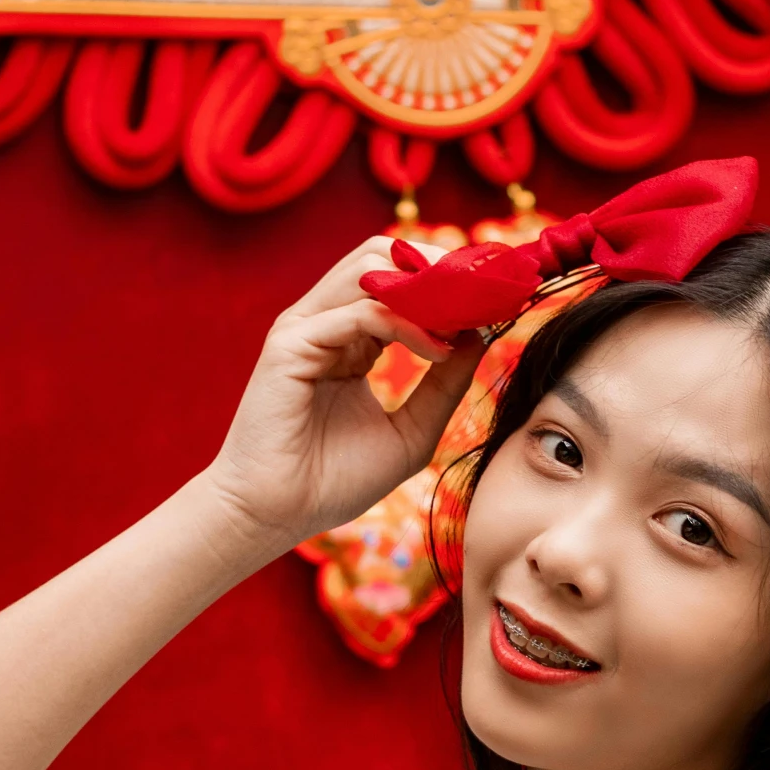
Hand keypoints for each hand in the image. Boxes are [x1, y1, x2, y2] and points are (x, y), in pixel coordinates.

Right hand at [201, 237, 481, 553]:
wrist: (274, 515)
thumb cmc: (333, 481)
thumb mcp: (411, 432)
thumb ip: (444, 386)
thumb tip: (480, 338)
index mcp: (351, 340)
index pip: (399, 282)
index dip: (447, 281)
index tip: (495, 296)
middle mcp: (326, 323)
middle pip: (382, 254)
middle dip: (437, 265)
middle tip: (482, 293)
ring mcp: (305, 328)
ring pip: (369, 267)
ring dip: (426, 286)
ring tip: (465, 315)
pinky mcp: (291, 344)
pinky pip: (360, 312)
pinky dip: (407, 324)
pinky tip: (438, 350)